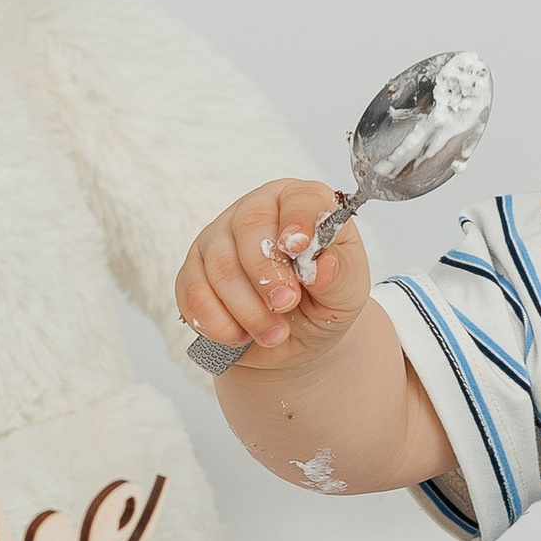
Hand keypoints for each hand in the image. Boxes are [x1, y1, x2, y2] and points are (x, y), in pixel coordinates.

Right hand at [175, 182, 370, 366]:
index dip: (299, 221)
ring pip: (220, 265)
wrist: (293, 342)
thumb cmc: (322, 305)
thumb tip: (323, 264)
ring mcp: (220, 239)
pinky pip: (193, 293)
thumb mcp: (347, 295)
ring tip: (273, 333)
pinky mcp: (193, 271)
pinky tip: (240, 335)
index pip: (299, 198)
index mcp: (301, 205)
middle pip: (249, 225)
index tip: (299, 249)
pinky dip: (218, 323)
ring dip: (247, 309)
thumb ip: (341, 275)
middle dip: (266, 274)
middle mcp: (257, 212)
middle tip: (285, 305)